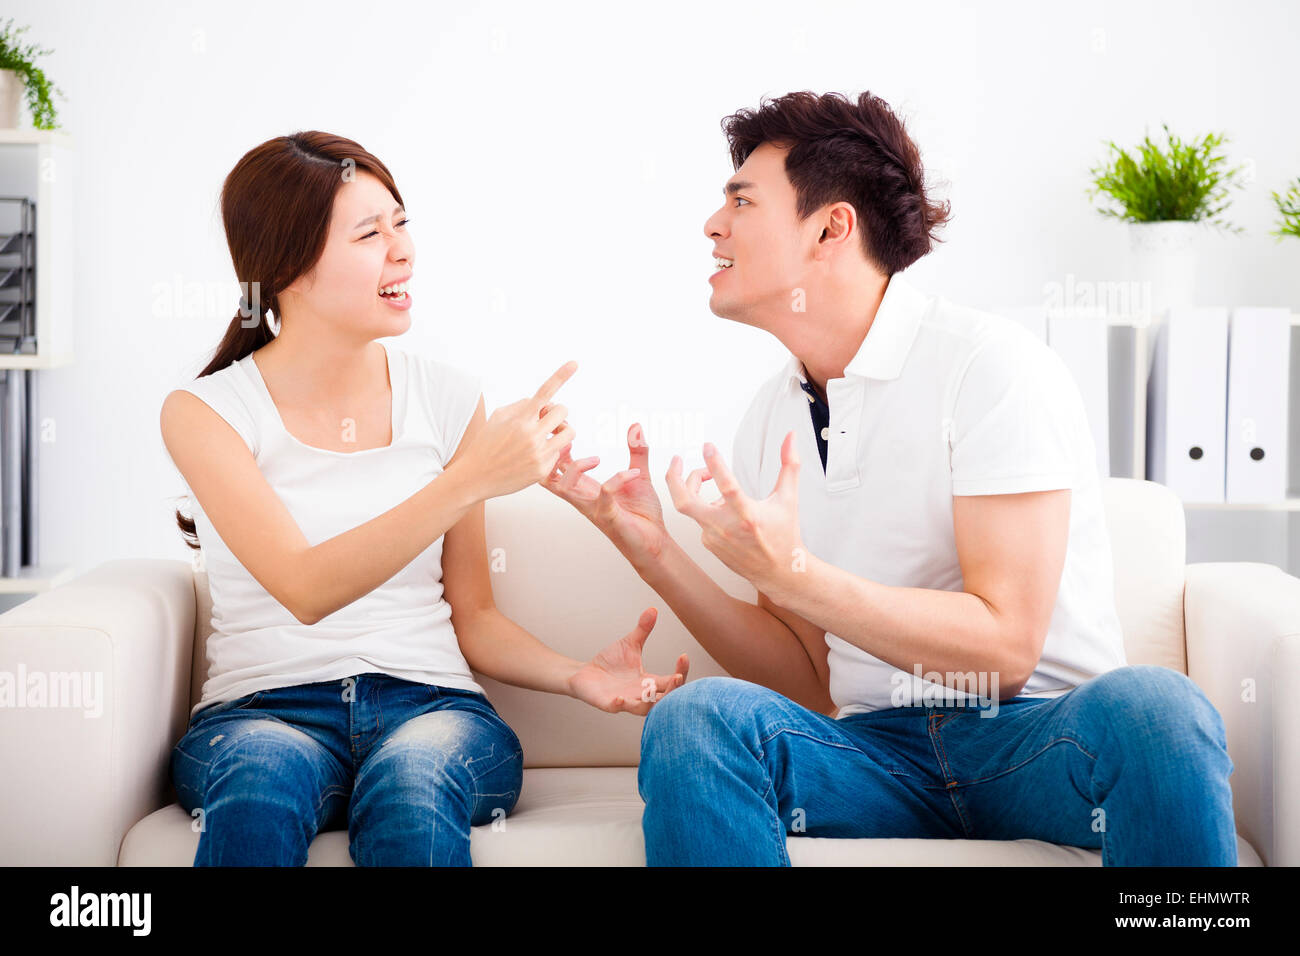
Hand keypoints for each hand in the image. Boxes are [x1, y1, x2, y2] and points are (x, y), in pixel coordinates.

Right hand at [459, 360, 577, 499]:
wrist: (476, 477)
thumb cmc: (486, 444)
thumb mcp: (497, 418)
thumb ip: (521, 406)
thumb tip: (543, 402)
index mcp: (520, 419)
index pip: (544, 393)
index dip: (561, 376)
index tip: (575, 363)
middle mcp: (531, 435)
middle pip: (562, 412)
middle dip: (557, 413)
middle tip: (546, 419)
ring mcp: (539, 453)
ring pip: (569, 433)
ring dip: (561, 430)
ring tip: (548, 434)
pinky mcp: (543, 469)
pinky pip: (558, 452)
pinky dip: (550, 451)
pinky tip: (534, 456)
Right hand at [542, 422, 671, 568]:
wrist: (655, 542)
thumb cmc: (641, 513)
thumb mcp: (639, 475)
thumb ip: (637, 451)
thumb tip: (635, 425)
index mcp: (585, 487)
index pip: (556, 464)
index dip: (555, 444)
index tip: (564, 425)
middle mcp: (582, 497)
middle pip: (547, 476)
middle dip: (551, 454)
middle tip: (566, 438)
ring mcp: (593, 508)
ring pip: (564, 488)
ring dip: (576, 467)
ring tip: (597, 459)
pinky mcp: (609, 516)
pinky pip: (605, 493)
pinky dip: (618, 478)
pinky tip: (634, 473)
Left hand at [566, 607, 689, 715]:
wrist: (585, 673)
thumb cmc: (610, 662)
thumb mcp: (629, 644)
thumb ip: (643, 630)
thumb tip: (653, 609)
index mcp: (649, 682)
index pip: (672, 681)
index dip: (681, 671)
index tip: (683, 656)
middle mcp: (640, 694)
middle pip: (664, 699)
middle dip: (673, 690)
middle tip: (678, 677)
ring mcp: (626, 700)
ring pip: (643, 709)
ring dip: (649, 702)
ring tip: (652, 689)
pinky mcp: (608, 703)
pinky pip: (616, 708)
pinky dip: (620, 705)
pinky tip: (620, 698)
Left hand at [666, 430, 805, 601]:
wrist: (778, 572)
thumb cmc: (784, 534)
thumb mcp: (789, 498)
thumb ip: (790, 465)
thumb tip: (791, 437)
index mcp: (748, 515)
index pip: (727, 486)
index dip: (715, 464)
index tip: (707, 446)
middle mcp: (726, 527)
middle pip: (685, 502)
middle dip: (674, 478)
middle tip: (676, 459)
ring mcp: (714, 537)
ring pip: (690, 507)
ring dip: (692, 487)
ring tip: (704, 476)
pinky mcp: (708, 543)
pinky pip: (700, 519)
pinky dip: (706, 507)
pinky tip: (720, 506)